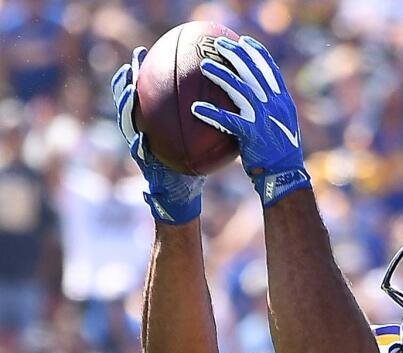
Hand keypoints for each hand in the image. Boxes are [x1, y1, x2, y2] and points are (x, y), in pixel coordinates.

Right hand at [111, 47, 205, 224]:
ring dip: (126, 108)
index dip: (140, 73)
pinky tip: (140, 137)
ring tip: (128, 92)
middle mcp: (142, 132)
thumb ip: (201, 119)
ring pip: (127, 125)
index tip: (142, 52)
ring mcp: (140, 149)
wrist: (183, 195)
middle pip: (129, 103)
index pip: (144, 94)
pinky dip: (139, 146)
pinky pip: (140, 154)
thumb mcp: (197, 139)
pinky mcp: (146, 167)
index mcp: (154, 123)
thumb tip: (222, 95)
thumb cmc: (191, 164)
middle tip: (129, 65)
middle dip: (125, 84)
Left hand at [191, 36, 310, 207]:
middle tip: (218, 43)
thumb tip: (254, 101)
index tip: (244, 40)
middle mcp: (275, 105)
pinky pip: (228, 120)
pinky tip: (196, 108)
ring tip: (204, 65)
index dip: (257, 52)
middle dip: (236, 53)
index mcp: (283, 101)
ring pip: (241, 90)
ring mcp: (264, 118)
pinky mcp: (252, 134)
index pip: (271, 70)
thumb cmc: (280, 155)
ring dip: (221, 75)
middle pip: (254, 72)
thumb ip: (269, 111)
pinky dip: (212, 113)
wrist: (286, 175)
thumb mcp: (281, 127)